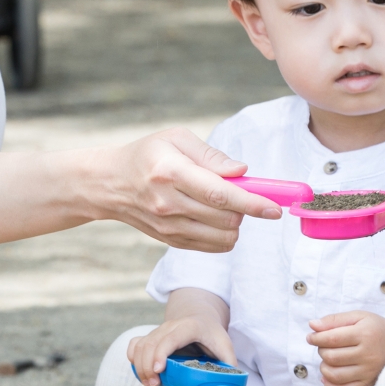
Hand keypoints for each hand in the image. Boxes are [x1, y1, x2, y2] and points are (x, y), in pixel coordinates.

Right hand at [98, 130, 278, 251]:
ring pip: (222, 236)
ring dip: (235, 222)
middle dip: (245, 209)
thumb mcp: (176, 139)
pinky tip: (215, 218)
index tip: (275, 208)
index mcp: (171, 172)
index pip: (219, 194)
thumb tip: (242, 171)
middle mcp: (168, 203)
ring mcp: (168, 226)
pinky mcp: (170, 240)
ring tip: (224, 204)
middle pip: (225, 218)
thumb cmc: (148, 154)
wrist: (110, 184)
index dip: (252, 202)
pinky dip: (224, 235)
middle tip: (241, 192)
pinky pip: (212, 247)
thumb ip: (211, 155)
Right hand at [128, 314, 236, 385]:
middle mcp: (170, 326)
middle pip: (151, 344)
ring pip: (141, 345)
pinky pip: (135, 344)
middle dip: (148, 366)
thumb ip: (230, 364)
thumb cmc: (212, 334)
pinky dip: (133, 357)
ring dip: (140, 366)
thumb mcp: (225, 345)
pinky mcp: (151, 337)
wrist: (199, 316)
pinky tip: (139, 371)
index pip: (170, 338)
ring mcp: (158, 331)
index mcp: (189, 327)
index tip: (159, 370)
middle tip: (155, 385)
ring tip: (150, 384)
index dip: (162, 353)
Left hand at [308, 311, 384, 385]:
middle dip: (321, 351)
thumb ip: (335, 319)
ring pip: (335, 375)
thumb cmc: (376, 328)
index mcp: (364, 334)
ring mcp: (368, 371)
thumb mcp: (358, 316)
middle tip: (324, 346)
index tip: (311, 337)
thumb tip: (312, 326)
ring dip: (324, 367)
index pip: (332, 339)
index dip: (316, 338)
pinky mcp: (368, 383)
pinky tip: (327, 377)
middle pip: (332, 357)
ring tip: (327, 360)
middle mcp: (367, 354)